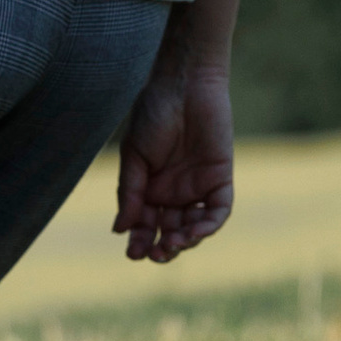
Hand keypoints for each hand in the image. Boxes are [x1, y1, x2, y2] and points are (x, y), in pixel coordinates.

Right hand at [114, 63, 235, 262]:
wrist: (183, 86)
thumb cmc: (152, 115)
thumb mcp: (133, 156)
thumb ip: (129, 193)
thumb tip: (120, 230)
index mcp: (148, 188)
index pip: (145, 224)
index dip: (139, 242)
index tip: (132, 254)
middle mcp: (173, 193)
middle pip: (169, 231)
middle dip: (162, 247)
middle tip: (155, 254)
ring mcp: (198, 187)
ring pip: (194, 226)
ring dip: (185, 241)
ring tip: (173, 244)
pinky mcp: (220, 179)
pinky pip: (218, 210)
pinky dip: (208, 225)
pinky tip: (194, 232)